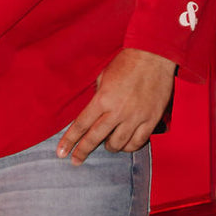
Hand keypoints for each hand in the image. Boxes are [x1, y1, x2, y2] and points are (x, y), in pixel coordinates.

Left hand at [56, 48, 175, 164]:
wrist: (154, 55)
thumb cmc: (126, 62)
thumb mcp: (104, 75)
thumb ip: (98, 96)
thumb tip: (93, 113)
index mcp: (103, 98)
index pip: (82, 124)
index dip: (70, 140)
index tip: (62, 153)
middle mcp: (118, 111)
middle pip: (95, 138)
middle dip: (82, 151)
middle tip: (75, 160)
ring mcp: (136, 117)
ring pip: (118, 144)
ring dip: (108, 147)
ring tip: (106, 144)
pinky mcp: (151, 120)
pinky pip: (137, 142)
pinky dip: (128, 146)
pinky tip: (124, 144)